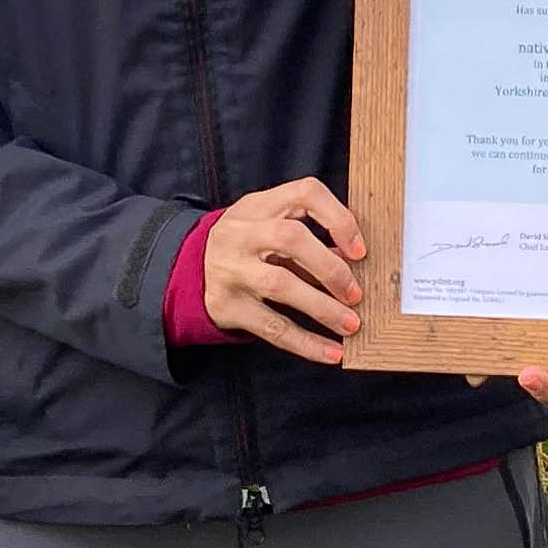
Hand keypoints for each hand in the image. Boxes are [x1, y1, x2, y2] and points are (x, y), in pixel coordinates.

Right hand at [202, 178, 363, 365]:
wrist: (189, 270)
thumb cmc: (247, 245)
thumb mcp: (270, 227)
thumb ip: (310, 242)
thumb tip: (355, 265)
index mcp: (258, 206)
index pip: (305, 193)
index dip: (338, 219)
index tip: (359, 251)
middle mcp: (240, 233)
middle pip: (291, 238)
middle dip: (330, 268)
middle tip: (355, 294)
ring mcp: (230, 269)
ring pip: (279, 285)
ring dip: (322, 307)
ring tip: (351, 325)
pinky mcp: (226, 306)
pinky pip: (271, 327)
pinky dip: (305, 342)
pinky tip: (331, 353)